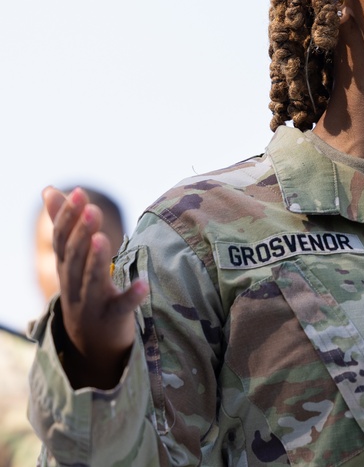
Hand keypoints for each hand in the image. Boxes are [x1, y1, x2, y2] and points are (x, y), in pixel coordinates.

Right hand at [44, 186, 147, 388]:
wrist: (89, 346)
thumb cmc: (83, 291)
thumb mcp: (71, 261)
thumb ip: (65, 225)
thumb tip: (49, 189)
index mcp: (66, 268)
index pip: (62, 240)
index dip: (68, 217)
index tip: (80, 192)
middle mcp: (73, 285)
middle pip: (74, 258)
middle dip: (82, 232)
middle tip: (93, 208)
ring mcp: (90, 304)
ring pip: (91, 281)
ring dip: (96, 260)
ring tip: (104, 238)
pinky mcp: (112, 319)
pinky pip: (121, 308)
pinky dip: (131, 296)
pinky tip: (144, 284)